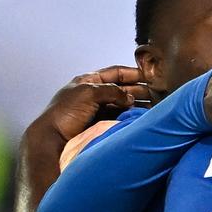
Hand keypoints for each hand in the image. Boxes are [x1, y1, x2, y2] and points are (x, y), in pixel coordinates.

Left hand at [34, 65, 149, 145]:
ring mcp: (99, 110)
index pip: (115, 73)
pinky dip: (132, 117)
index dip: (132, 73)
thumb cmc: (65, 112)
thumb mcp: (88, 92)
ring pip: (123, 104)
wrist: (54, 138)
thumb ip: (111, 91)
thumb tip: (129, 97)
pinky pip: (120, 118)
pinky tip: (142, 118)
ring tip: (154, 106)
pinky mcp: (101, 125)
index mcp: (89, 81)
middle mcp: (95, 94)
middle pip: (122, 89)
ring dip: (138, 104)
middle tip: (157, 92)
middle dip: (139, 90)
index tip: (150, 76)